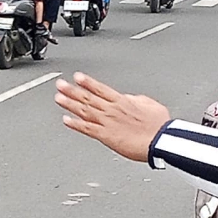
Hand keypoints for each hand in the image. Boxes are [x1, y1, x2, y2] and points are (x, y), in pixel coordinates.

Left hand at [54, 74, 170, 162]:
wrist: (159, 141)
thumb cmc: (159, 125)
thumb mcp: (150, 105)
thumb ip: (137, 99)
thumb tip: (129, 97)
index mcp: (123, 101)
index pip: (101, 89)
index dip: (88, 82)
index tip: (77, 77)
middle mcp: (112, 110)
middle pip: (88, 98)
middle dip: (72, 90)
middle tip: (60, 85)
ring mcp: (107, 122)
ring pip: (84, 111)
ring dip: (70, 104)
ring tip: (58, 98)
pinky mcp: (106, 136)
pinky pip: (87, 129)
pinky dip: (75, 124)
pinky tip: (66, 120)